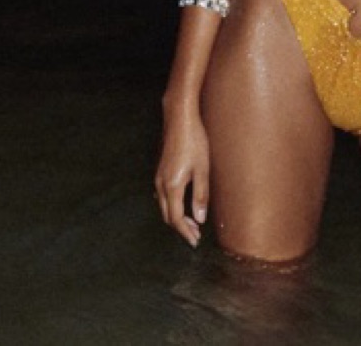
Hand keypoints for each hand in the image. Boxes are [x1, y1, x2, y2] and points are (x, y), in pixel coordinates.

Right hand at [154, 110, 209, 247]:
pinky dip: (172, 206)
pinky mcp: (160, 170)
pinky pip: (163, 196)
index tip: (195, 241)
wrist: (179, 119)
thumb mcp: (202, 169)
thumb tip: (199, 219)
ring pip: (164, 206)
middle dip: (180, 228)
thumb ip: (200, 195)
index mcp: (172, 186)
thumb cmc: (194, 141)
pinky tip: (183, 204)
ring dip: (176, 217)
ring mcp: (158, 177)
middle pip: (167, 215)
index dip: (185, 232)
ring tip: (192, 222)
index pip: (176, 219)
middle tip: (195, 235)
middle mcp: (161, 184)